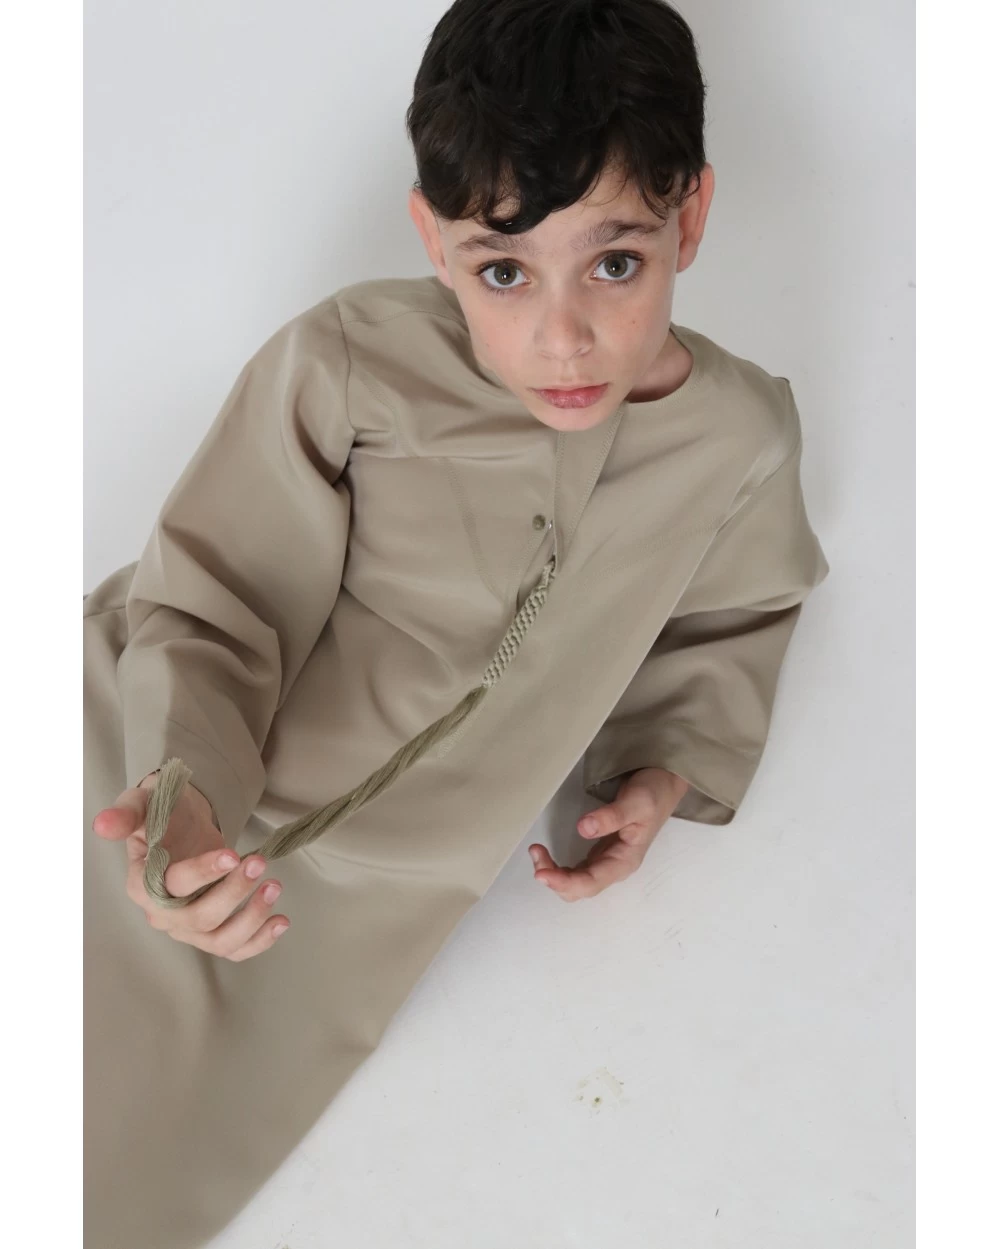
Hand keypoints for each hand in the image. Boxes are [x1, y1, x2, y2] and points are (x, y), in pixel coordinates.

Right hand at [91, 770, 289, 959]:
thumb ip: (126, 813)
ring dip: (251, 919)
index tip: (232, 855)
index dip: (202, 874)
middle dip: (234, 892)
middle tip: (259, 862)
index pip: (171, 887)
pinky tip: (281, 920)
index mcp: (141, 885)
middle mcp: (161, 914)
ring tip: (274, 886)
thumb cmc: (159, 815)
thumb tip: (102, 824)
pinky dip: (260, 940)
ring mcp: (187, 928)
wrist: (178, 825)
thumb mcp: (141, 804)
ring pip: (220, 940)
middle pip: (200, 917)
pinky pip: (234, 949)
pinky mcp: (210, 932)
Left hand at [528, 768, 689, 901]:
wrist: (664, 785)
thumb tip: (583, 828)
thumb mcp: (636, 802)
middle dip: (555, 879)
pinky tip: (547, 855)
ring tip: (536, 853)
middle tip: (535, 854)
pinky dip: (558, 867)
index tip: (542, 873)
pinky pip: (576, 870)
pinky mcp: (600, 853)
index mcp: (625, 861)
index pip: (591, 882)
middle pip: (580, 888)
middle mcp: (615, 867)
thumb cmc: (653, 794)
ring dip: (554, 874)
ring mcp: (607, 861)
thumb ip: (611, 816)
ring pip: (576, 882)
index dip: (565, 882)